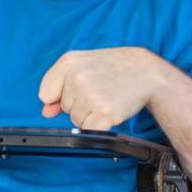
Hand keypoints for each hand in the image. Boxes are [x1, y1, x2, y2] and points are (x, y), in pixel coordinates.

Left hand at [38, 48, 166, 131]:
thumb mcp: (83, 68)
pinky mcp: (104, 111)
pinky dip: (99, 125)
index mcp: (68, 62)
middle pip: (64, 107)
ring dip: (90, 115)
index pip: (45, 93)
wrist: (146, 72)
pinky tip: (111, 109)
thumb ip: (59, 88)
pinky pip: (89, 129)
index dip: (61, 95)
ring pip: (76, 120)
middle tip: (100, 89)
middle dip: (80, 104)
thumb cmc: (114, 68)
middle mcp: (77, 77)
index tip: (79, 88)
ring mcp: (90, 95)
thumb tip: (46, 112)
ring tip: (107, 98)